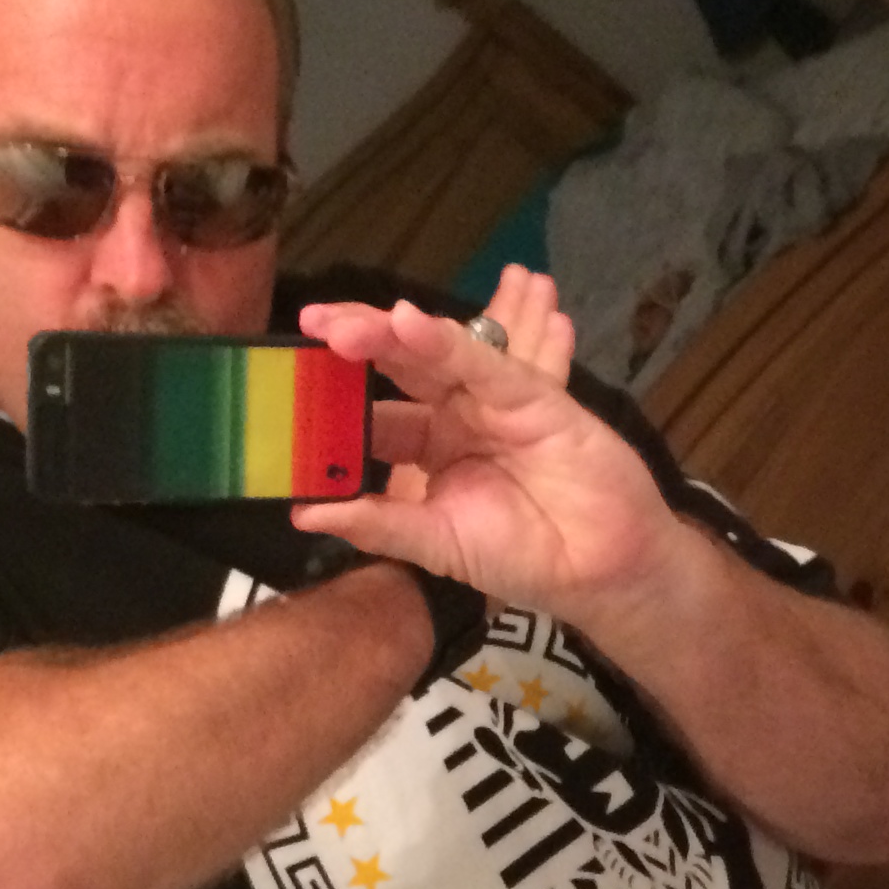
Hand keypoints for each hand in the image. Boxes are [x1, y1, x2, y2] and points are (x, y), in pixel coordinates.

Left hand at [291, 268, 689, 625]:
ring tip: (343, 318)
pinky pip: (484, 363)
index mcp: (430, 448)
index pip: (375, 412)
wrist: (599, 570)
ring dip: (392, 329)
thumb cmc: (523, 557)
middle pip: (400, 364)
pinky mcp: (534, 396)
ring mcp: (494, 400)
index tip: (288, 384)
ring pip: (436, 353)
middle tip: (312, 321)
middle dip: (356, 340)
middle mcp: (457, 415)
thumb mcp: (436, 543)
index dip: (335, 397)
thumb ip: (377, 524)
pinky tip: (410, 322)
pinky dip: (448, 341)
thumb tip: (302, 514)